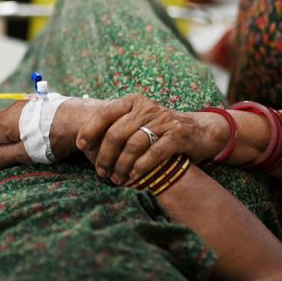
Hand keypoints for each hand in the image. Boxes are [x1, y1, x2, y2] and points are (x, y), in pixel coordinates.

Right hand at [0, 97, 101, 169]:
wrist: (84, 119)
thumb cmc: (56, 138)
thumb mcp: (29, 151)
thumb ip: (6, 156)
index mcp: (6, 122)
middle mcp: (13, 110)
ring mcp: (27, 105)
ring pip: (5, 121)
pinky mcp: (39, 105)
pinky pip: (17, 118)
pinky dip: (11, 129)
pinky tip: (16, 137)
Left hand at [75, 94, 223, 185]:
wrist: (201, 131)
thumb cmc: (161, 130)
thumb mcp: (139, 121)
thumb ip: (117, 127)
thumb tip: (82, 143)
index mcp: (133, 101)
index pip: (104, 113)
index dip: (89, 130)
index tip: (80, 147)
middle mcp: (147, 107)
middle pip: (116, 133)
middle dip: (104, 156)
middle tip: (101, 173)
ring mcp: (163, 120)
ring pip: (133, 145)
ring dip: (121, 166)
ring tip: (117, 179)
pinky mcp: (177, 135)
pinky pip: (154, 153)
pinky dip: (140, 167)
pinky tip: (133, 177)